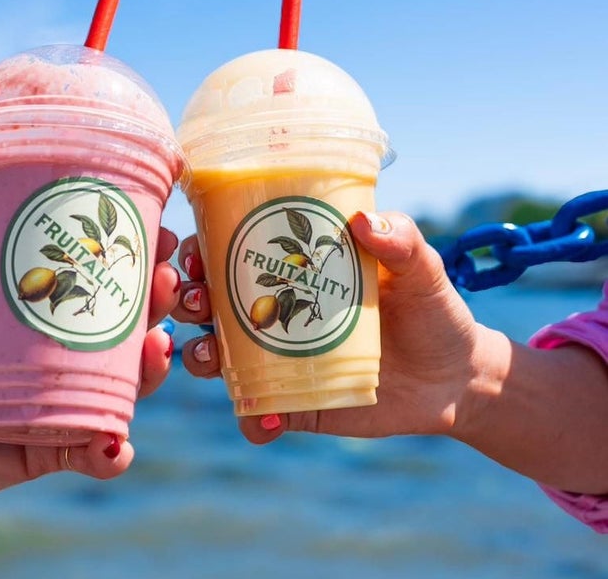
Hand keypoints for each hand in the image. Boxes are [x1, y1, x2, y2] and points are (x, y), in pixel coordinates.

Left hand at [0, 175, 179, 513]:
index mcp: (47, 314)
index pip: (107, 281)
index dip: (141, 259)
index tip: (161, 232)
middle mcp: (67, 357)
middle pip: (130, 328)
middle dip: (159, 305)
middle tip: (167, 280)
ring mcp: (65, 404)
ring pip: (126, 386)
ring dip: (152, 368)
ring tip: (156, 345)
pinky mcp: (51, 451)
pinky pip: (92, 453)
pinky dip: (110, 453)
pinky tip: (115, 445)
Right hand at [174, 211, 483, 444]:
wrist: (455, 379)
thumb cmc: (432, 311)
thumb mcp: (422, 270)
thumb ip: (401, 241)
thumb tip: (363, 221)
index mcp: (294, 272)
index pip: (233, 253)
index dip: (203, 251)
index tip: (195, 252)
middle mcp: (276, 314)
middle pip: (211, 304)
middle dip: (187, 302)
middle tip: (195, 302)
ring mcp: (280, 361)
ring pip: (220, 357)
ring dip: (202, 356)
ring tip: (211, 356)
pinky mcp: (295, 405)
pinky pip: (258, 415)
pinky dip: (252, 420)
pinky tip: (265, 417)